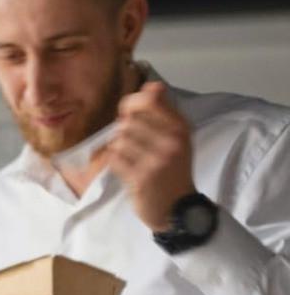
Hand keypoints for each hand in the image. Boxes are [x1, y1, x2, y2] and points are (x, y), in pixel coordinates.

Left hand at [107, 81, 195, 230]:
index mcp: (181, 127)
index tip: (127, 113)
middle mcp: (171, 140)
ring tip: (130, 159)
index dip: (131, 104)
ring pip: (119, 140)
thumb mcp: (176, 138)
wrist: (176, 209)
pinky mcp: (141, 178)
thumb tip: (151, 85)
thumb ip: (162, 112)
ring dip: (118, 149)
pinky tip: (125, 169)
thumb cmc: (172, 171)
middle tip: (131, 145)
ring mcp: (157, 160)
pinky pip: (114, 159)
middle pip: (129, 121)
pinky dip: (114, 163)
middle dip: (123, 131)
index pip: (149, 100)